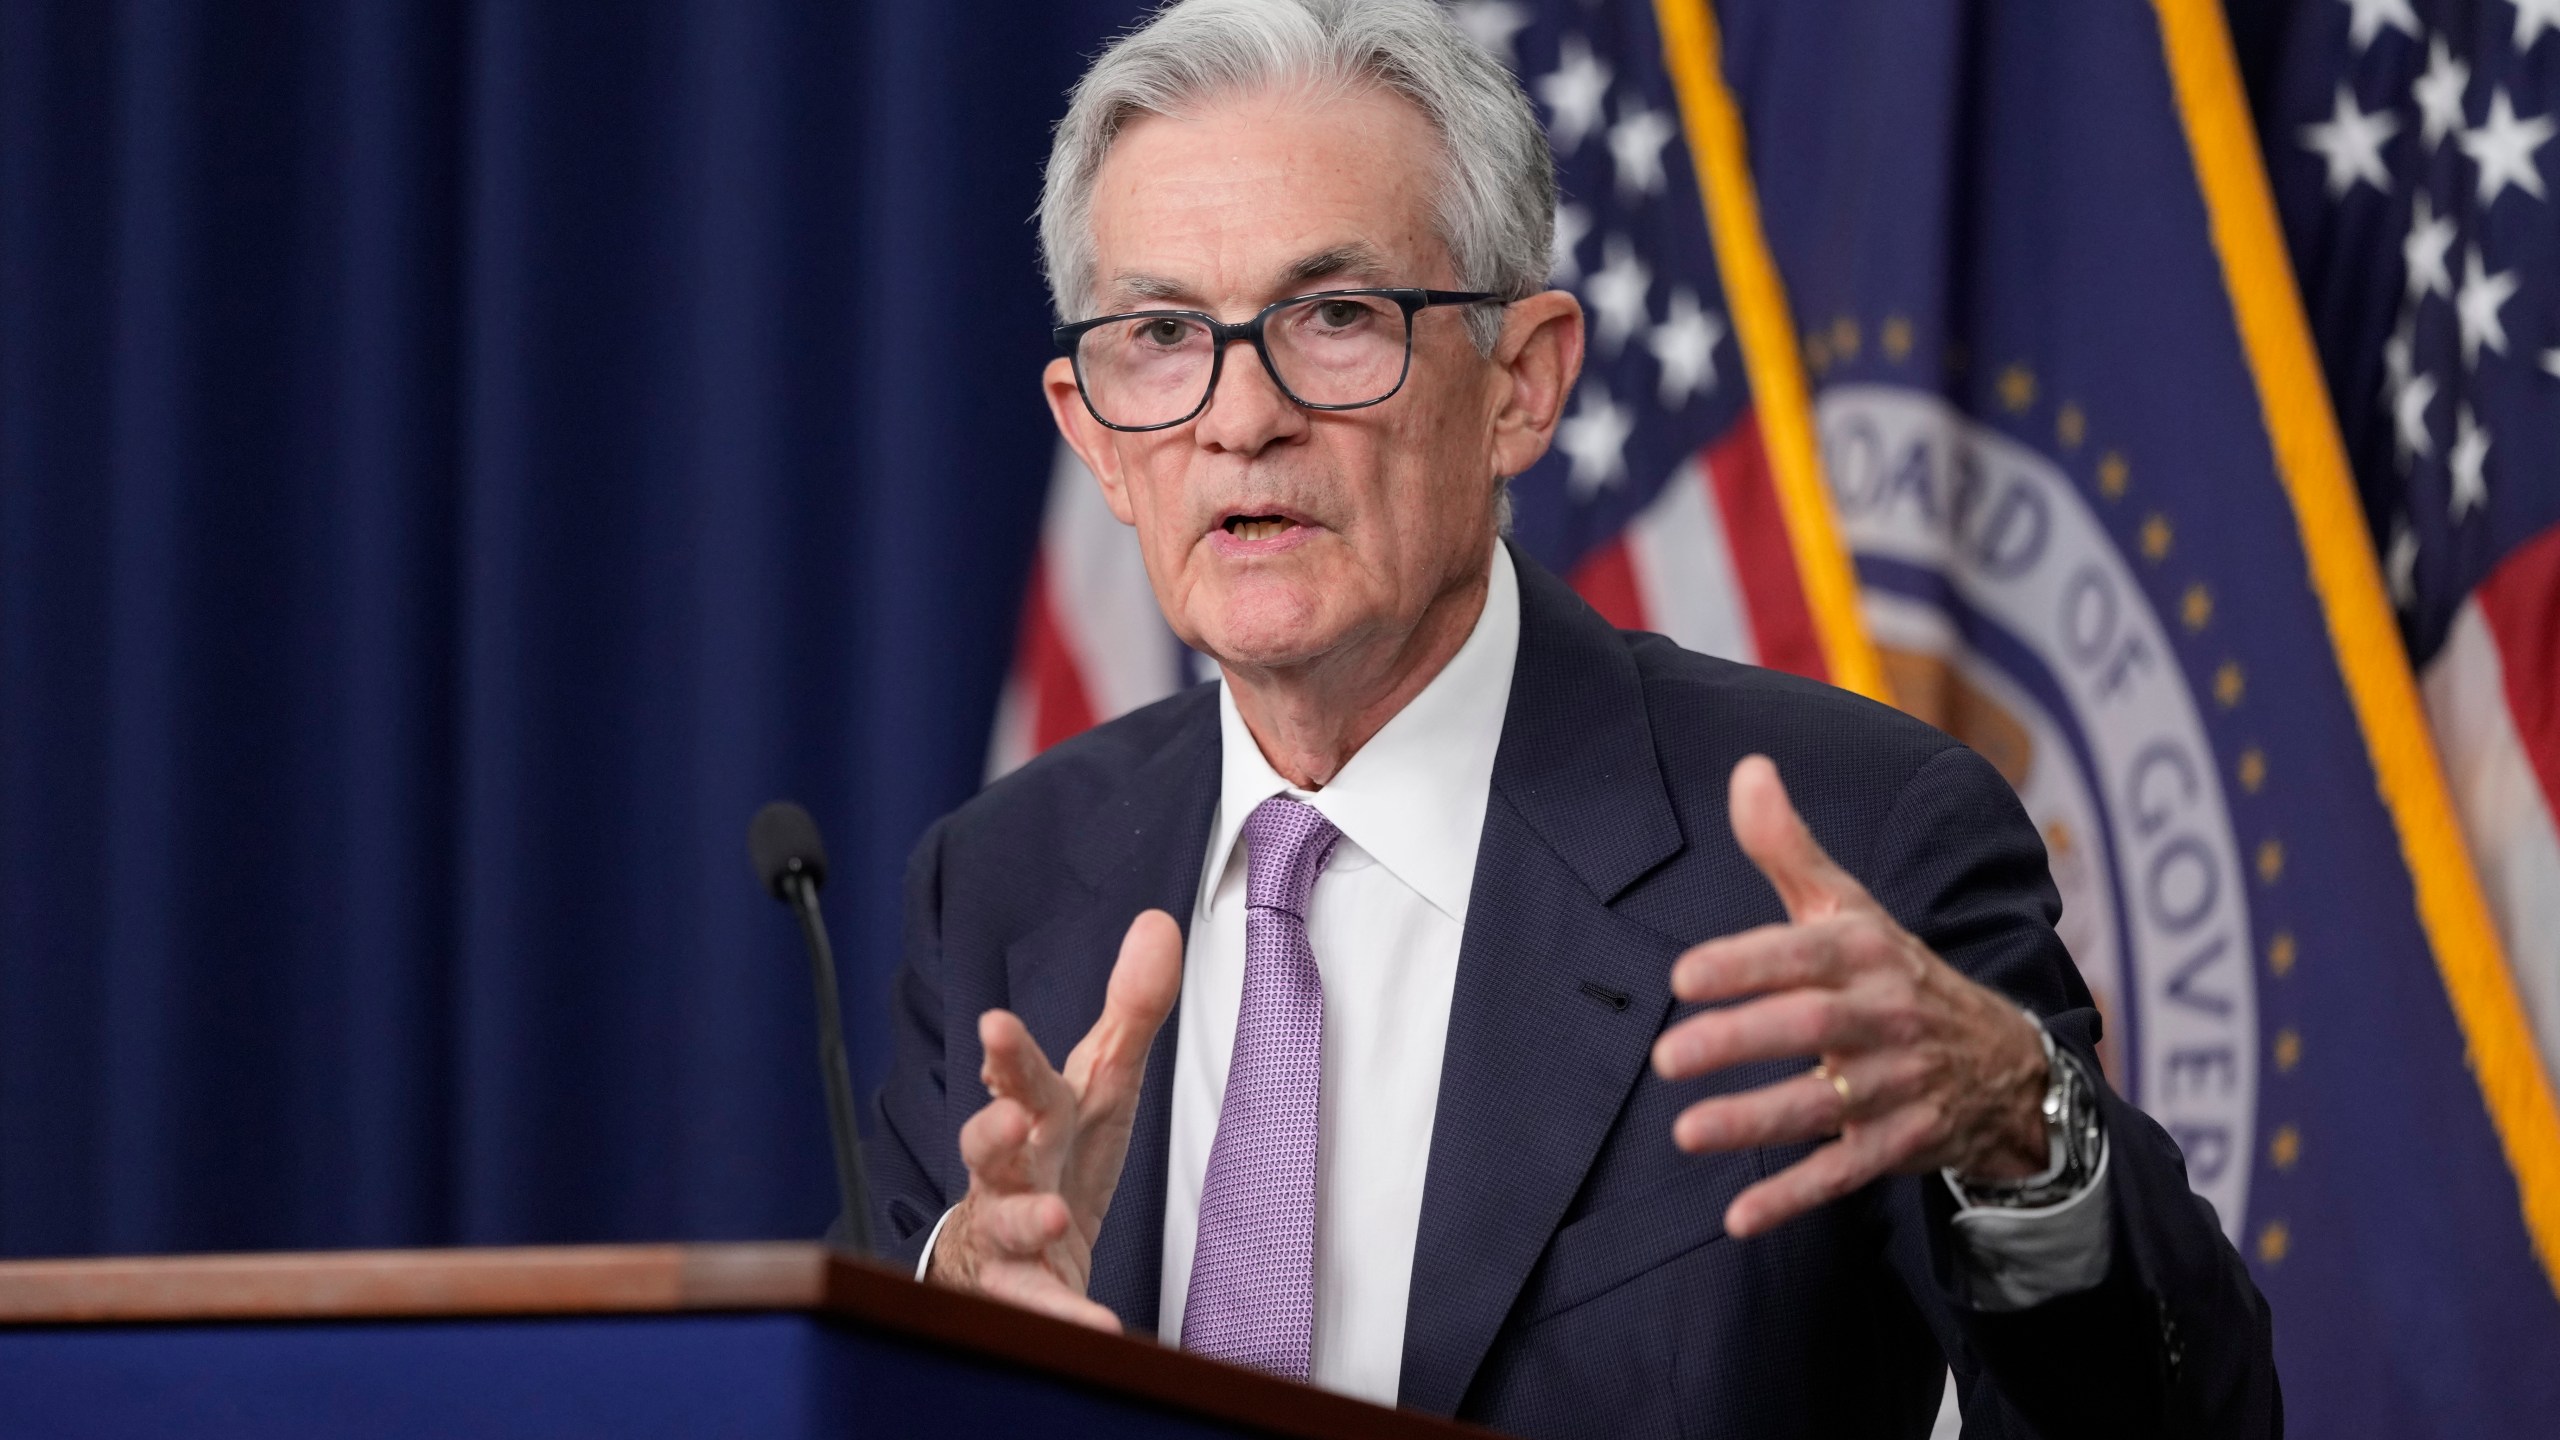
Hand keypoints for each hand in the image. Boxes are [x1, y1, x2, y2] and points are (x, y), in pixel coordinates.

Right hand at [925, 910, 1182, 1329]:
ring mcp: (1008, 1232)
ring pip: (1003, 1224)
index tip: (995, 1027)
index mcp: (1036, 1114)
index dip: (1007, 1053)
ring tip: (1056, 1215)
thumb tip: (1159, 924)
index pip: (1020, 1075)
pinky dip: (1068, 1315)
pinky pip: (1040, 1305)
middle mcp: (1010, 1170)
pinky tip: (1099, 1322)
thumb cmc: (1056, 1154)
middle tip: (1005, 1116)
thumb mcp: (1099, 1082)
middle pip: (990, 1147)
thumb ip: (1130, 1011)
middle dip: (991, 1129)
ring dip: (1027, 1217)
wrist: (1009, 1247)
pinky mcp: (1022, 1289)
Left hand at [1651, 755, 2049, 1238]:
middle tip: (1667, 1058)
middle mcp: (1885, 1017)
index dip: (1746, 964)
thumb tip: (1747, 767)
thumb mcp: (1850, 906)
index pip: (1804, 954)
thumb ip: (1789, 847)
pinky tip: (1738, 1219)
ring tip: (1686, 1131)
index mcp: (1867, 953)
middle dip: (1739, 1042)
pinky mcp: (1899, 1145)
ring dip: (1754, 1121)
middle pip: (1808, 1029)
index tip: (1684, 976)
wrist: (2006, 1061)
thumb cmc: (1895, 971)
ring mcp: (1896, 1086)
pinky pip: (1844, 1173)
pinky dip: (1795, 1198)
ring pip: (1822, 1106)